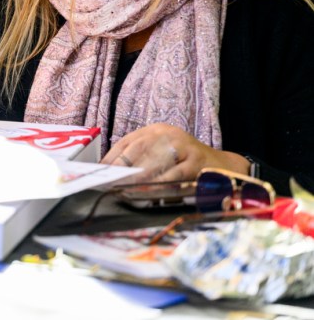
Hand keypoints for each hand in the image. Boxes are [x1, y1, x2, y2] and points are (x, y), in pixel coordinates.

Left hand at [102, 123, 248, 182]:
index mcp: (156, 130)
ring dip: (136, 177)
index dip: (111, 158)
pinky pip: (173, 175)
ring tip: (122, 189)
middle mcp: (168, 134)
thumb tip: (110, 173)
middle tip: (108, 182)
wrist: (225, 167)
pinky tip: (147, 193)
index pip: (127, 141)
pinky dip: (158, 185)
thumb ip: (140, 159)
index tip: (98, 174)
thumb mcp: (163, 153)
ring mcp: (184, 146)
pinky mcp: (197, 162)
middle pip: (137, 148)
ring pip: (154, 161)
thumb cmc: (186, 163)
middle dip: (120, 167)